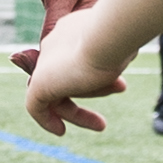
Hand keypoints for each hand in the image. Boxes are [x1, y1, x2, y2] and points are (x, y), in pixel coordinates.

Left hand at [16, 9, 127, 131]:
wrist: (109, 35)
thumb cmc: (121, 39)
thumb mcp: (122, 46)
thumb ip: (116, 51)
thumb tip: (127, 53)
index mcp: (72, 30)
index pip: (77, 58)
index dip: (97, 77)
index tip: (119, 87)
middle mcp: (56, 43)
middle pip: (68, 77)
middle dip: (91, 94)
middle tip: (105, 117)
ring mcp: (46, 63)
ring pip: (57, 94)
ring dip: (77, 115)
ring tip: (102, 126)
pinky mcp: (39, 83)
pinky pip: (36, 106)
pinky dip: (46, 120)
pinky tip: (60, 131)